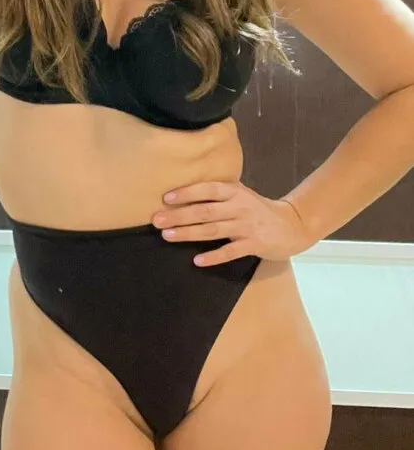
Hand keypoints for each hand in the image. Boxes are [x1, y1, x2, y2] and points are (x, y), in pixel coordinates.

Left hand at [151, 181, 312, 265]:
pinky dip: (214, 256)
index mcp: (235, 192)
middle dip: (179, 215)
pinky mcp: (255, 244)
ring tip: (168, 236)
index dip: (187, 192)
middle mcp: (240, 206)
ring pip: (213, 230)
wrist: (292, 225)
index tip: (166, 198)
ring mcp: (247, 226)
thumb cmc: (257, 209)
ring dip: (189, 233)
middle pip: (205, 211)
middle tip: (157, 220)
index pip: (208, 189)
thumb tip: (184, 192)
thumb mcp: (240, 194)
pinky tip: (198, 260)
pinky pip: (231, 251)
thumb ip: (218, 193)